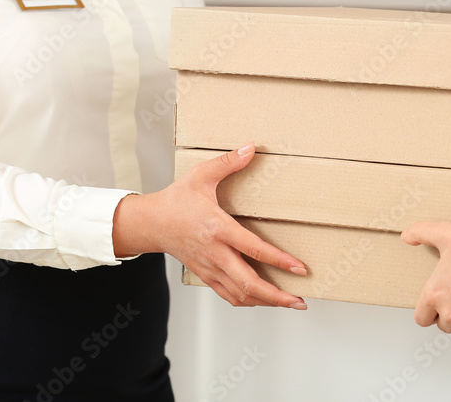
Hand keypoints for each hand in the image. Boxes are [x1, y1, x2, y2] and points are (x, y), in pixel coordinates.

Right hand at [114, 142, 308, 309]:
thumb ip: (227, 162)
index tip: (299, 268)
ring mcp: (210, 267)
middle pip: (249, 283)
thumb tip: (251, 148)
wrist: (150, 223)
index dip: (279, 260)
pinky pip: (228, 295)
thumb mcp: (200, 175)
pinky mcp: (205, 275)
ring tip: (289, 302)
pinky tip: (262, 300)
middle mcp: (215, 253)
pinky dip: (248, 302)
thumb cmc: (176, 200)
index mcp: (218, 228)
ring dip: (266, 302)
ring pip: (240, 294)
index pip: (253, 249)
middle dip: (277, 295)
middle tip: (300, 300)